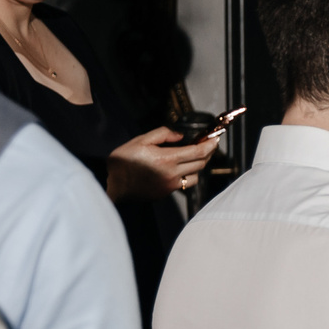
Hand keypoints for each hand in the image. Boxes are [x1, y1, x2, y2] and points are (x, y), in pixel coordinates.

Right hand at [107, 124, 222, 199]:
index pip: (198, 152)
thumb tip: (181, 136)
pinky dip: (187, 175)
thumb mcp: (141, 139)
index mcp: (167, 159)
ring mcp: (170, 186)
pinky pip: (183, 184)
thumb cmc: (124, 159)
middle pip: (200, 164)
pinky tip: (181, 168)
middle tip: (209, 145)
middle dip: (208, 153)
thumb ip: (163, 134)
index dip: (210, 145)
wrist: (113, 183)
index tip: (216, 139)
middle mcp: (172, 174)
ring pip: (195, 177)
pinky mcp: (166, 193)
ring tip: (195, 157)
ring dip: (199, 166)